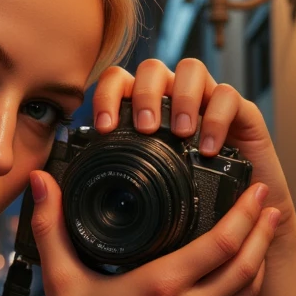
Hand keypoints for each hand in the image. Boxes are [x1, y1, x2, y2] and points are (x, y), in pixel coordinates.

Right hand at [29, 168, 278, 295]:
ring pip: (247, 290)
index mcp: (161, 286)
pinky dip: (243, 288)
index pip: (222, 242)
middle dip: (263, 229)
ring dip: (260, 258)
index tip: (254, 191)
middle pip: (247, 262)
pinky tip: (239, 274)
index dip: (245, 213)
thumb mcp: (61, 281)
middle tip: (269, 201)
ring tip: (264, 232)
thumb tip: (40, 183)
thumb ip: (51, 227)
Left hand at [91, 56, 295, 240]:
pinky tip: (210, 147)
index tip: (104, 128)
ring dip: (181, 98)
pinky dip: (216, 117)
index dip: (107, 95)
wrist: (243, 226)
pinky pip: (228, 95)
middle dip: (145, 94)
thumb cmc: (190, 210)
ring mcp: (208, 103)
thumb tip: (52, 183)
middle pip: (153, 69)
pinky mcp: (242, 114)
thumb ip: (109, 182)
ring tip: (181, 133)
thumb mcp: (145, 197)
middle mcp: (174, 101)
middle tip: (146, 129)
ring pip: (191, 69)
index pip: (119, 83)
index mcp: (146, 113)